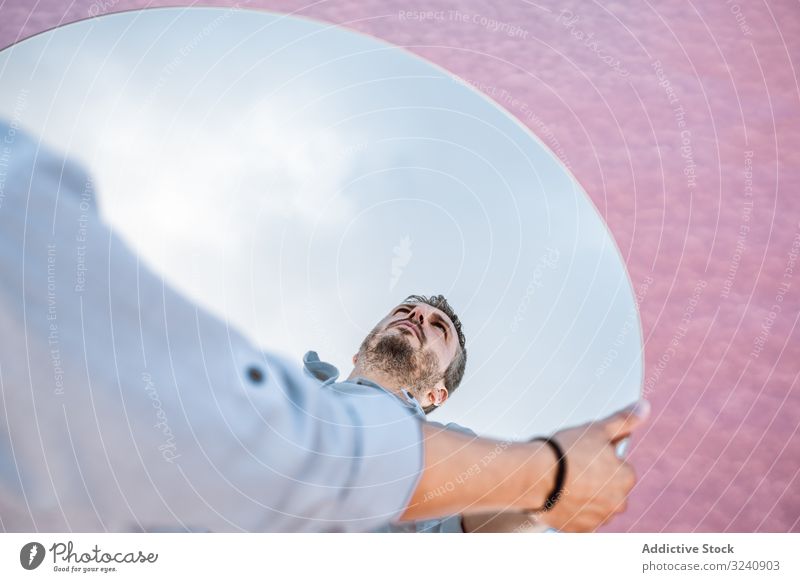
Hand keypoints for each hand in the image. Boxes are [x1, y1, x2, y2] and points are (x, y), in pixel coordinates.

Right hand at [540, 400, 649, 531]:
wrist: (534, 476)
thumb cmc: (566, 450)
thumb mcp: (597, 429)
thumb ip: (624, 420)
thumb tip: (645, 407)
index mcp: (626, 478)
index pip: (620, 468)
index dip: (601, 459)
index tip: (584, 455)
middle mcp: (618, 503)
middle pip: (610, 489)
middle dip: (596, 481)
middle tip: (573, 468)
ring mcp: (598, 519)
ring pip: (596, 505)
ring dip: (585, 497)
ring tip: (563, 482)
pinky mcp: (579, 530)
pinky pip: (580, 520)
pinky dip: (573, 511)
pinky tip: (560, 496)